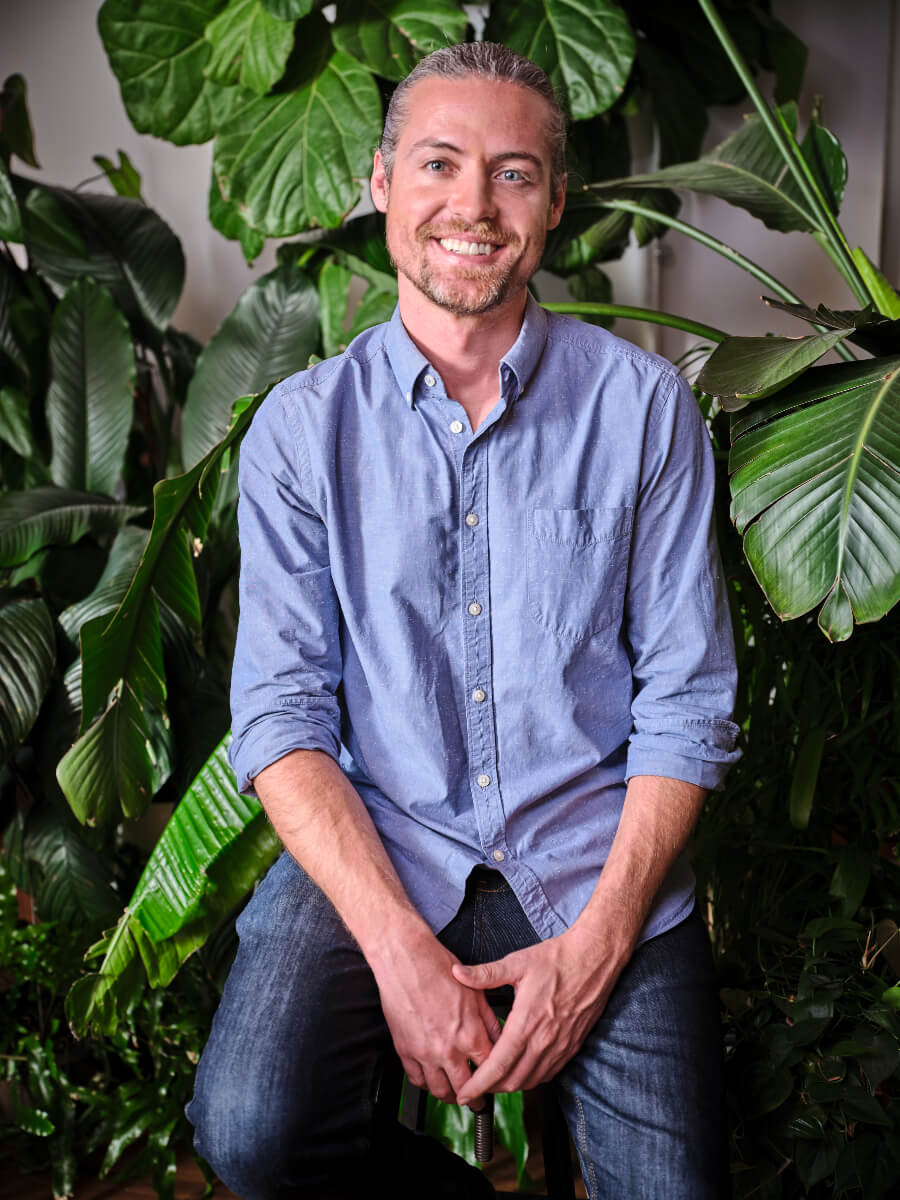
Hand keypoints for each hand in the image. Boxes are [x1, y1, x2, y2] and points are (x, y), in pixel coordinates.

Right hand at [369, 931, 501, 1107]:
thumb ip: (489, 1019)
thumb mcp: (475, 990)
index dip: (496, 1078)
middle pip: (467, 1088)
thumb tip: (500, 1037)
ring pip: (440, 1090)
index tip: (498, 1080)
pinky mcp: (404, 1050)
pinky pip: (416, 1079)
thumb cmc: (437, 967)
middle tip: (479, 1101)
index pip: (490, 1069)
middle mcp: (448, 1049)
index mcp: (469, 1033)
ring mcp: (424, 1053)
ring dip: (451, 1096)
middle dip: (477, 1099)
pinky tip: (431, 1080)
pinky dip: (426, 1084)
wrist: (405, 958)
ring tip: (456, 1095)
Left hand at [451, 926, 629, 1105]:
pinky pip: (548, 1074)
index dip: (479, 1084)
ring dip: (511, 1085)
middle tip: (475, 1085)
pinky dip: (531, 1078)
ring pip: (531, 1081)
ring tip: (494, 1078)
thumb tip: (458, 974)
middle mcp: (544, 1041)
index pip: (498, 1066)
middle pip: (513, 1081)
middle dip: (491, 1088)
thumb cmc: (557, 960)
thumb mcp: (517, 963)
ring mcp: (560, 1047)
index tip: (465, 1095)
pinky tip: (521, 1068)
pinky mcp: (572, 1047)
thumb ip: (485, 974)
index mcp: (526, 1022)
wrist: (594, 960)